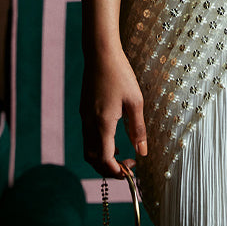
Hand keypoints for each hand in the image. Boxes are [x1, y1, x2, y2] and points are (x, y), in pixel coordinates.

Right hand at [80, 45, 146, 177]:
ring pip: (88, 149)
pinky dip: (98, 145)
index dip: (118, 171)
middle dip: (108, 170)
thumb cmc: (120, 74)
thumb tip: (142, 152)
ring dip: (102, 158)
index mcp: (102, 124)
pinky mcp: (83, 110)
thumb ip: (137, 129)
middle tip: (126, 169)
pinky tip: (113, 138)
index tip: (131, 172)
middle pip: (93, 159)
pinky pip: (88, 136)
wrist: (100, 53)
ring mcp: (84, 117)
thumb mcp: (135, 101)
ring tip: (121, 157)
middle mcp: (89, 124)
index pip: (106, 160)